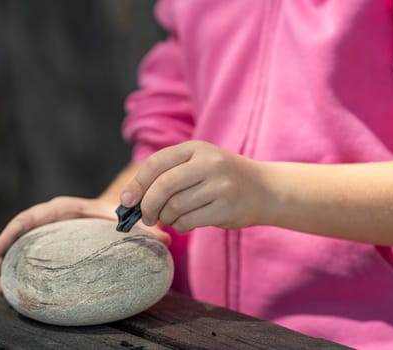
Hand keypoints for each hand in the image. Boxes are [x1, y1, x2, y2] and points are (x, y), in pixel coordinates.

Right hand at [0, 196, 169, 293]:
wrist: (118, 212)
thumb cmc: (120, 214)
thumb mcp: (130, 217)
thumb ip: (146, 227)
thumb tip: (167, 240)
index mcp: (65, 209)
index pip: (35, 215)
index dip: (15, 230)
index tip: (1, 247)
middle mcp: (53, 220)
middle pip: (20, 232)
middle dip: (3, 250)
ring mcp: (50, 233)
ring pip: (21, 246)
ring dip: (7, 264)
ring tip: (0, 288)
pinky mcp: (52, 246)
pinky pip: (31, 256)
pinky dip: (20, 270)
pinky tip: (15, 290)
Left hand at [120, 141, 268, 231]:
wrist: (266, 189)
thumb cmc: (222, 177)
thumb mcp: (199, 162)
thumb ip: (168, 173)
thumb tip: (129, 198)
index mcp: (196, 148)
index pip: (156, 163)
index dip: (137, 184)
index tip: (126, 201)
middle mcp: (208, 163)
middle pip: (163, 187)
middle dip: (147, 206)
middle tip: (145, 217)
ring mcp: (219, 186)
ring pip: (174, 207)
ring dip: (165, 218)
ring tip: (170, 218)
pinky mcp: (225, 208)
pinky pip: (188, 221)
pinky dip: (180, 226)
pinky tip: (185, 222)